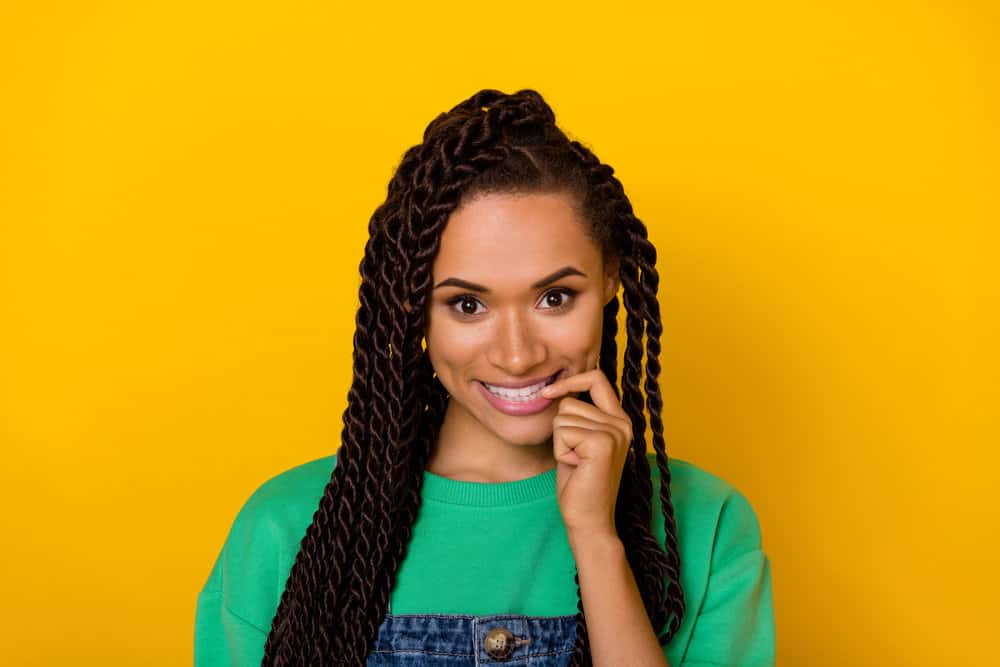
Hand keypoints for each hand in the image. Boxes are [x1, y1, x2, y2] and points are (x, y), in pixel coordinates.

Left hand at [540, 369, 632, 540]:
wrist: (589, 519)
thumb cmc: (579, 483)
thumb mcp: (579, 441)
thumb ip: (579, 416)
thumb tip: (557, 390)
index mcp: (619, 419)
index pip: (596, 378)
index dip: (570, 381)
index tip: (548, 393)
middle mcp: (622, 422)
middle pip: (569, 402)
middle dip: (561, 430)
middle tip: (576, 457)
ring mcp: (615, 432)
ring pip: (562, 417)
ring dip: (560, 443)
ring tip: (577, 463)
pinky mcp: (602, 443)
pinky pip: (562, 432)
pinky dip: (560, 452)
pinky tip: (576, 467)